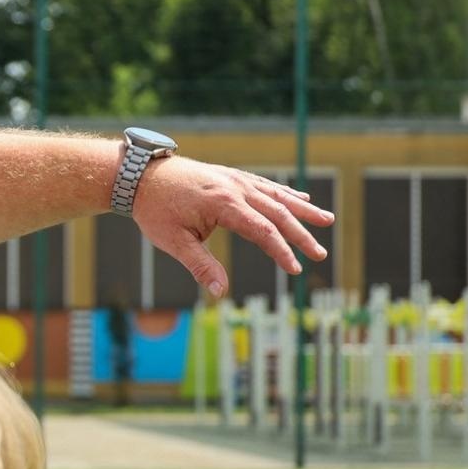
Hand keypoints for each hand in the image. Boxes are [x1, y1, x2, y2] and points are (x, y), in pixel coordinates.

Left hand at [132, 157, 333, 297]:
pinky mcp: (231, 176)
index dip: (281, 251)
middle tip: (321, 254)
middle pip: (277, 212)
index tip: (296, 269)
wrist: (140, 176)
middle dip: (301, 234)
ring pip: (277, 195)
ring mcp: (235, 179)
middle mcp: (235, 188)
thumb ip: (200, 266)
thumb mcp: (172, 242)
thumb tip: (220, 292)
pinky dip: (286, 193)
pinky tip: (303, 198)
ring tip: (328, 220)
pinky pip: (265, 185)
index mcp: (223, 204)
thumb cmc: (154, 210)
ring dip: (303, 209)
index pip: (262, 230)